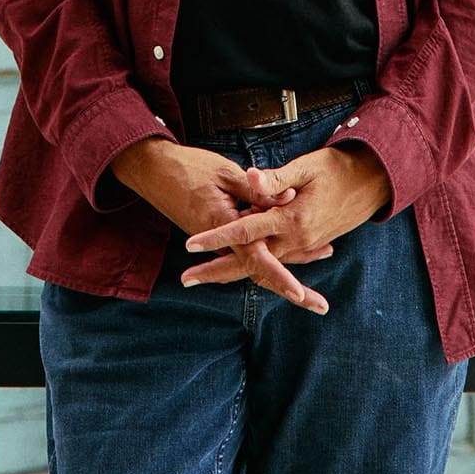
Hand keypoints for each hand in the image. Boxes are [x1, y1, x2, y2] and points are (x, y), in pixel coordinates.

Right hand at [110, 139, 334, 312]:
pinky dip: (270, 251)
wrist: (153, 169)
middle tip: (320, 307)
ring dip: (287, 267)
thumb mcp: (225, 172)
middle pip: (260, 272)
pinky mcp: (217, 236)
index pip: (256, 258)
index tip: (299, 293)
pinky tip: (295, 248)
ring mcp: (218, 241)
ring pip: (255, 262)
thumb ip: (256, 189)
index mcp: (223, 224)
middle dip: (290, 289)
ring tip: (321, 263)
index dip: (279, 276)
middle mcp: (221, 241)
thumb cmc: (188, 166)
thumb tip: (288, 199)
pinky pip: (246, 250)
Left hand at [180, 145, 391, 294]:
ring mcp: (303, 245)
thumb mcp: (306, 167)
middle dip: (216, 271)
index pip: (245, 231)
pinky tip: (240, 259)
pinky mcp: (309, 243)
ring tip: (204, 272)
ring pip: (263, 263)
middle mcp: (296, 239)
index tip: (190, 243)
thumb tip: (250, 176)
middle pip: (249, 262)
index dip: (216, 236)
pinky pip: (279, 258)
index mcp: (292, 220)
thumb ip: (275, 178)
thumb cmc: (339, 167)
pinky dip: (259, 262)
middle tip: (185, 278)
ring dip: (234, 267)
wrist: (374, 181)